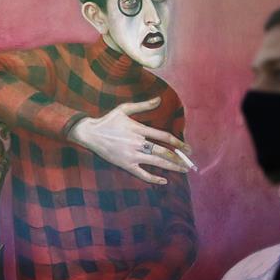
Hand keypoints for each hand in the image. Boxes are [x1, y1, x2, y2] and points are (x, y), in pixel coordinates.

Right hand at [68, 97, 190, 183]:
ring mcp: (131, 155)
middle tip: (189, 162)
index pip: (163, 137)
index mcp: (138, 129)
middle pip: (163, 152)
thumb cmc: (108, 120)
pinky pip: (142, 174)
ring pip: (156, 163)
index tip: (187, 148)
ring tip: (184, 170)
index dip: (178, 143)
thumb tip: (159, 99)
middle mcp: (137, 143)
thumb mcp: (124, 109)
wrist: (90, 133)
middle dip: (179, 158)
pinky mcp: (125, 164)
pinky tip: (164, 180)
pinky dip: (154, 178)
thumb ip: (143, 105)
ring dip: (172, 167)